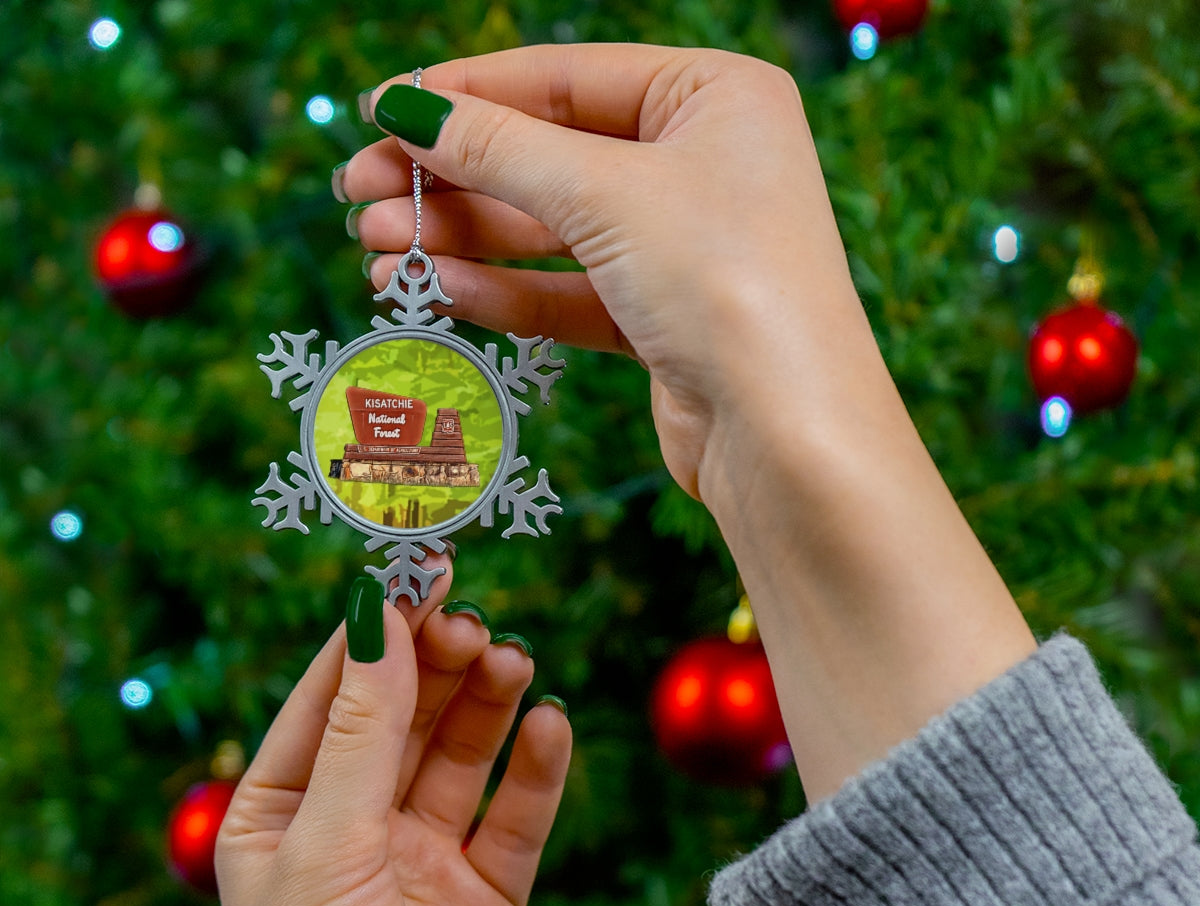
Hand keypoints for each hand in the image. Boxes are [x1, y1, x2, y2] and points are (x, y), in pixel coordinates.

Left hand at [216, 571, 570, 905]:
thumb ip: (363, 729)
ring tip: (516, 663)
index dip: (377, 630)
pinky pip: (516, 816)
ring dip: (489, 704)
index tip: (421, 569)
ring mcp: (422, 862)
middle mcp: (352, 829)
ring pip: (462, 755)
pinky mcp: (487, 898)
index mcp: (283, 812)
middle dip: (438, 664)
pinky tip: (552, 727)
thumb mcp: (327, 846)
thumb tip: (377, 612)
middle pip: (404, 715)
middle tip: (476, 624)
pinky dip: (537, 770)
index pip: (332, 694)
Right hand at [341, 44, 874, 499]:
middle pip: (549, 157)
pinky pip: (568, 293)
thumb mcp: (604, 194)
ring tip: (377, 252)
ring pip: (551, 232)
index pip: (564, 78)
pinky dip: (505, 292)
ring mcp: (682, 247)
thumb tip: (407, 108)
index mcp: (714, 96)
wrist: (787, 436)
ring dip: (463, 240)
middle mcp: (702, 164)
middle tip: (359, 196)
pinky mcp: (662, 321)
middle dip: (451, 179)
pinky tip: (438, 291)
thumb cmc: (725, 284)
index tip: (379, 110)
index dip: (466, 94)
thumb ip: (499, 149)